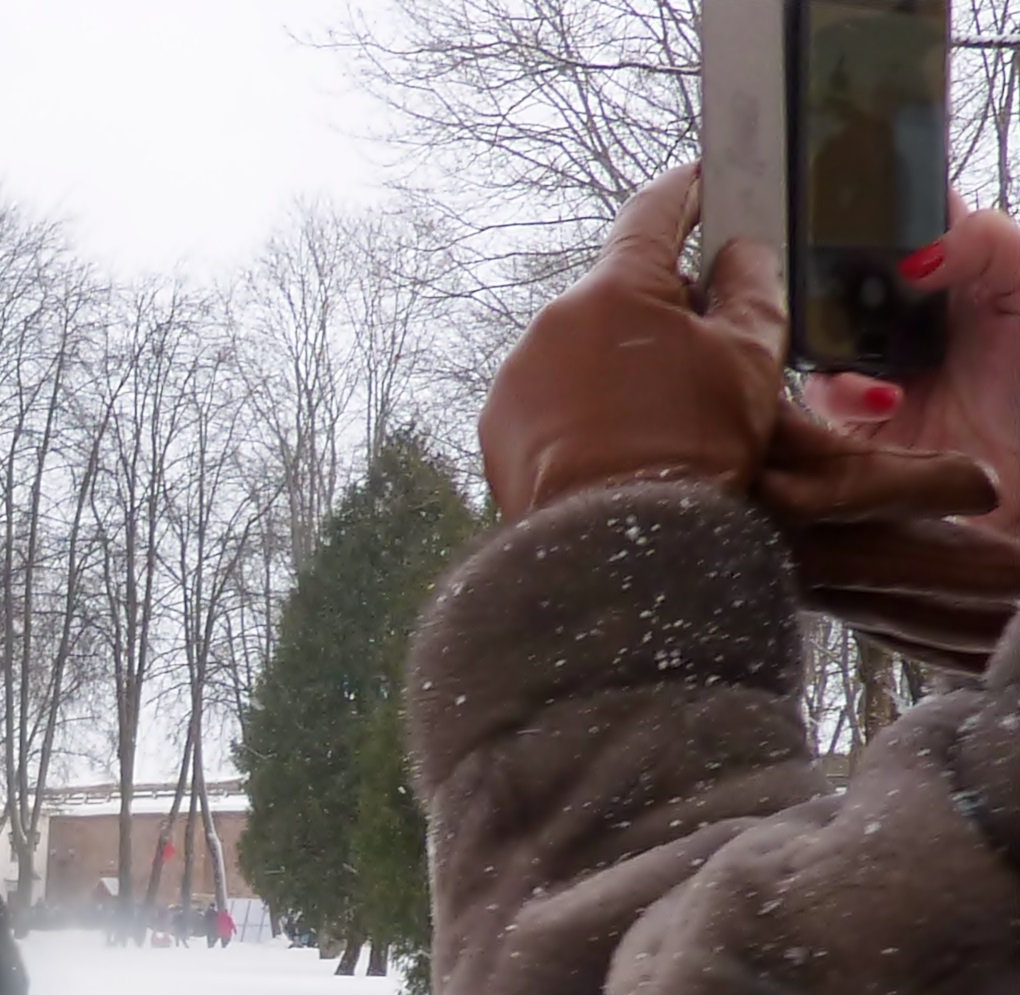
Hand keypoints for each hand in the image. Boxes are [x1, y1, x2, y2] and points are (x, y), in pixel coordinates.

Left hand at [480, 169, 785, 522]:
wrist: (614, 552)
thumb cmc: (690, 452)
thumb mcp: (750, 358)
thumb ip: (750, 286)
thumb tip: (738, 252)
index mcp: (616, 288)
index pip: (654, 211)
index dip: (687, 194)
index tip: (704, 186)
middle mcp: (553, 322)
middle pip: (619, 291)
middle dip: (660, 309)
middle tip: (704, 352)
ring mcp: (517, 378)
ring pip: (583, 349)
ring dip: (619, 364)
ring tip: (660, 417)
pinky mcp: (498, 429)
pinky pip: (552, 399)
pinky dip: (584, 409)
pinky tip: (618, 444)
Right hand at [804, 203, 1019, 531]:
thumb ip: (987, 243)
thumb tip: (913, 255)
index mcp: (947, 270)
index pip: (893, 220)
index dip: (865, 205)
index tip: (843, 202)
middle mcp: (902, 316)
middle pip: (837, 280)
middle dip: (829, 285)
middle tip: (847, 295)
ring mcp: (873, 369)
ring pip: (817, 340)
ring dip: (837, 347)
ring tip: (881, 367)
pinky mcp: (853, 426)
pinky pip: (818, 404)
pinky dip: (842, 399)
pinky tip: (884, 403)